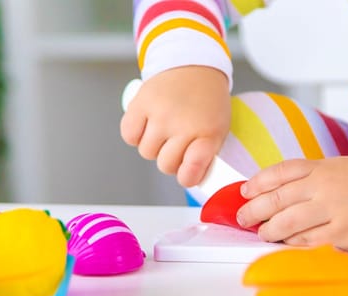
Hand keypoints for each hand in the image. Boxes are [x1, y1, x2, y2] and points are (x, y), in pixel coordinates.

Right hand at [120, 66, 230, 186]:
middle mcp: (183, 125)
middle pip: (165, 165)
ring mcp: (161, 114)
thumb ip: (205, 154)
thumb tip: (189, 178)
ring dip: (154, 146)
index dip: (188, 177)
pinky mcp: (141, 103)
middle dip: (170, 159)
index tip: (187, 174)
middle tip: (177, 144)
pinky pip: (129, 136)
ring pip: (146, 152)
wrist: (194, 66)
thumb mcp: (218, 128)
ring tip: (164, 130)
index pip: (193, 168)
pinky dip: (136, 135)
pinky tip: (148, 124)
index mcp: (208, 132)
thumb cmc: (207, 101)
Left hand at [236, 157, 347, 250]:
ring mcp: (332, 211)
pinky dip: (293, 244)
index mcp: (322, 167)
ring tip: (263, 233)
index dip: (256, 183)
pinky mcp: (343, 234)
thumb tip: (279, 193)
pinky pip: (308, 242)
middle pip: (276, 199)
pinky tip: (287, 243)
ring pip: (287, 223)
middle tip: (243, 218)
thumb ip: (311, 178)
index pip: (279, 173)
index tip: (244, 192)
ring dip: (269, 230)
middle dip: (254, 210)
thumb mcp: (339, 168)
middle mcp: (323, 187)